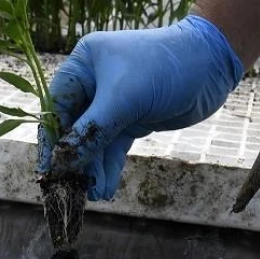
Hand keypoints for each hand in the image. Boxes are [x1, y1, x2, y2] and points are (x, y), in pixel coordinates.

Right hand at [39, 15, 243, 200]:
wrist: (210, 64)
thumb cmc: (162, 68)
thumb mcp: (123, 99)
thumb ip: (90, 132)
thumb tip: (62, 162)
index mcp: (83, 65)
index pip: (56, 106)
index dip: (52, 139)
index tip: (49, 170)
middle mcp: (93, 83)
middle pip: (74, 127)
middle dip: (75, 159)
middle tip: (72, 189)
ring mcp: (113, 103)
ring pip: (94, 141)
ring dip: (93, 168)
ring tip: (93, 194)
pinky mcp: (132, 119)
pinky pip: (113, 146)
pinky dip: (109, 166)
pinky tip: (105, 187)